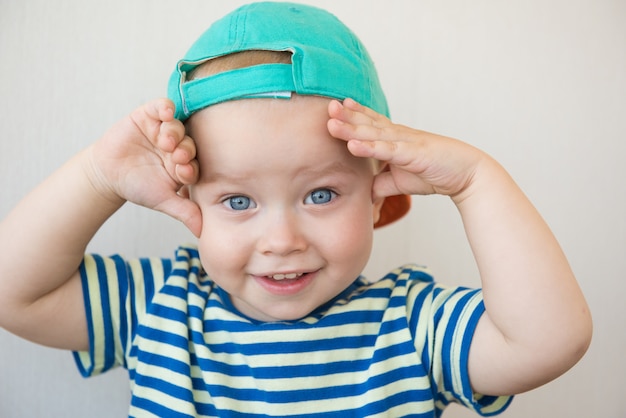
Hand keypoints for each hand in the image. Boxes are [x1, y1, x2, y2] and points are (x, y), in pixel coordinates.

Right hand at [87, 98, 201, 235]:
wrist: (107, 175)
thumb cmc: (138, 187)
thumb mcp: (162, 201)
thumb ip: (184, 212)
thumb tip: (203, 232)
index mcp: (186, 163)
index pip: (196, 162)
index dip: (191, 167)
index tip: (184, 174)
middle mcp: (178, 145)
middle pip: (189, 143)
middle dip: (184, 149)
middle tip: (176, 156)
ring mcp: (163, 129)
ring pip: (176, 126)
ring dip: (174, 132)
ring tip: (165, 141)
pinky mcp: (148, 115)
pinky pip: (160, 106)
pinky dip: (164, 107)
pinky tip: (166, 111)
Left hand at [327, 98, 487, 203]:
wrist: (465, 175)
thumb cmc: (435, 173)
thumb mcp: (401, 181)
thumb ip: (382, 184)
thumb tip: (365, 193)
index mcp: (396, 138)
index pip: (371, 123)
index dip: (354, 115)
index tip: (336, 107)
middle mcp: (399, 135)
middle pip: (368, 123)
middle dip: (346, 115)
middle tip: (327, 105)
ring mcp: (405, 142)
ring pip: (373, 133)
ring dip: (351, 127)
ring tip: (331, 121)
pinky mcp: (412, 154)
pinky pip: (386, 150)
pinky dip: (369, 147)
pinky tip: (352, 144)